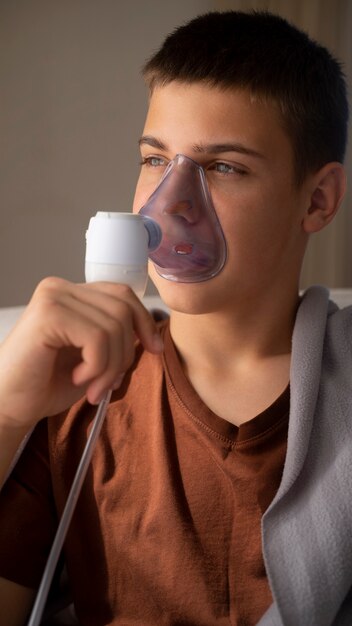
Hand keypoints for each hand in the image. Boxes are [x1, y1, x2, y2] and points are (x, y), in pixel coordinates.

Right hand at [0, 277, 162, 429]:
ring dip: (111, 367)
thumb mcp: (92, 357)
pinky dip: (97, 367)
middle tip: (110, 383)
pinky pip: (98, 338)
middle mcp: (60, 287)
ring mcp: (53, 297)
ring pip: (114, 326)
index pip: (122, 294)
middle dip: (126, 352)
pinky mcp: (48, 314)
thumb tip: (152, 336)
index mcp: (71, 293)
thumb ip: (116, 338)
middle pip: (123, 308)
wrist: (10, 406)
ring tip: (93, 388)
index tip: (154, 349)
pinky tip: (77, 379)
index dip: (144, 321)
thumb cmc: (46, 384)